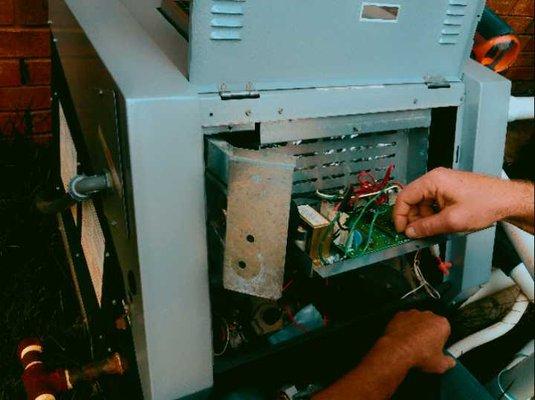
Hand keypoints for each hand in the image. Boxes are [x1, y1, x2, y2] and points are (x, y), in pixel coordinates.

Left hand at [381, 310, 454, 373]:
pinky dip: (403, 328)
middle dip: (429, 334)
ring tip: (413, 345)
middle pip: (431, 324)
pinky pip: (404, 321)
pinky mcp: (399, 315)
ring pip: (417, 321)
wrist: (399, 350)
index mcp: (441, 324)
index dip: (441, 341)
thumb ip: (449, 362)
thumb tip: (449, 362)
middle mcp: (427, 315)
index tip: (437, 348)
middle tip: (425, 348)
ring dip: (416, 330)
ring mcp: (413, 314)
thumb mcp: (440, 364)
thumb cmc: (419, 354)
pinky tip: (403, 340)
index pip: (446, 331)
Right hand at [393, 167, 525, 237]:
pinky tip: (440, 226)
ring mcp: (443, 184)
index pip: (404, 196)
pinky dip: (433, 216)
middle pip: (413, 201)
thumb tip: (411, 232)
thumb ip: (427, 227)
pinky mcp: (449, 191)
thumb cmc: (486, 203)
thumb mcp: (452, 221)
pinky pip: (433, 204)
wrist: (507, 200)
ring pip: (423, 204)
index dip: (399, 215)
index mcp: (433, 181)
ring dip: (424, 219)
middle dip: (413, 219)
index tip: (400, 230)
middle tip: (416, 234)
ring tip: (433, 231)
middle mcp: (435, 179)